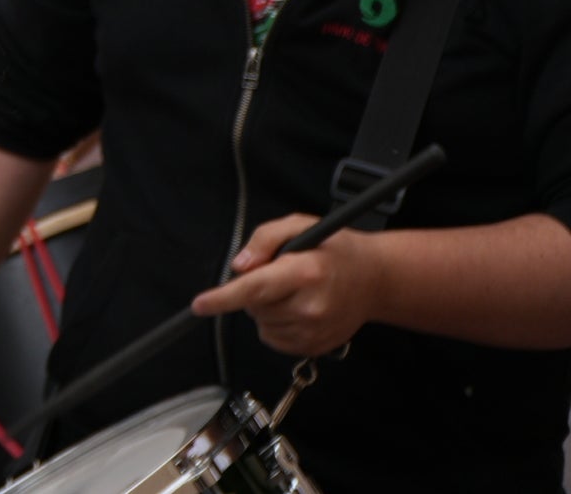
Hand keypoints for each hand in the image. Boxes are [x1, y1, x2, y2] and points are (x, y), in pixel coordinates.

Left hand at [192, 213, 381, 356]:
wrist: (375, 280)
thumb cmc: (335, 250)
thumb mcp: (298, 226)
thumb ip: (264, 240)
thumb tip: (239, 267)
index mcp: (305, 273)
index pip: (255, 289)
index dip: (223, 298)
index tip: (199, 305)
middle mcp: (311, 307)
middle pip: (253, 306)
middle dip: (255, 290)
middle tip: (282, 276)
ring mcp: (315, 332)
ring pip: (261, 324)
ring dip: (267, 308)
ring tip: (295, 292)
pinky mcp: (315, 347)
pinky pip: (274, 339)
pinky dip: (276, 324)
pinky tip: (297, 309)